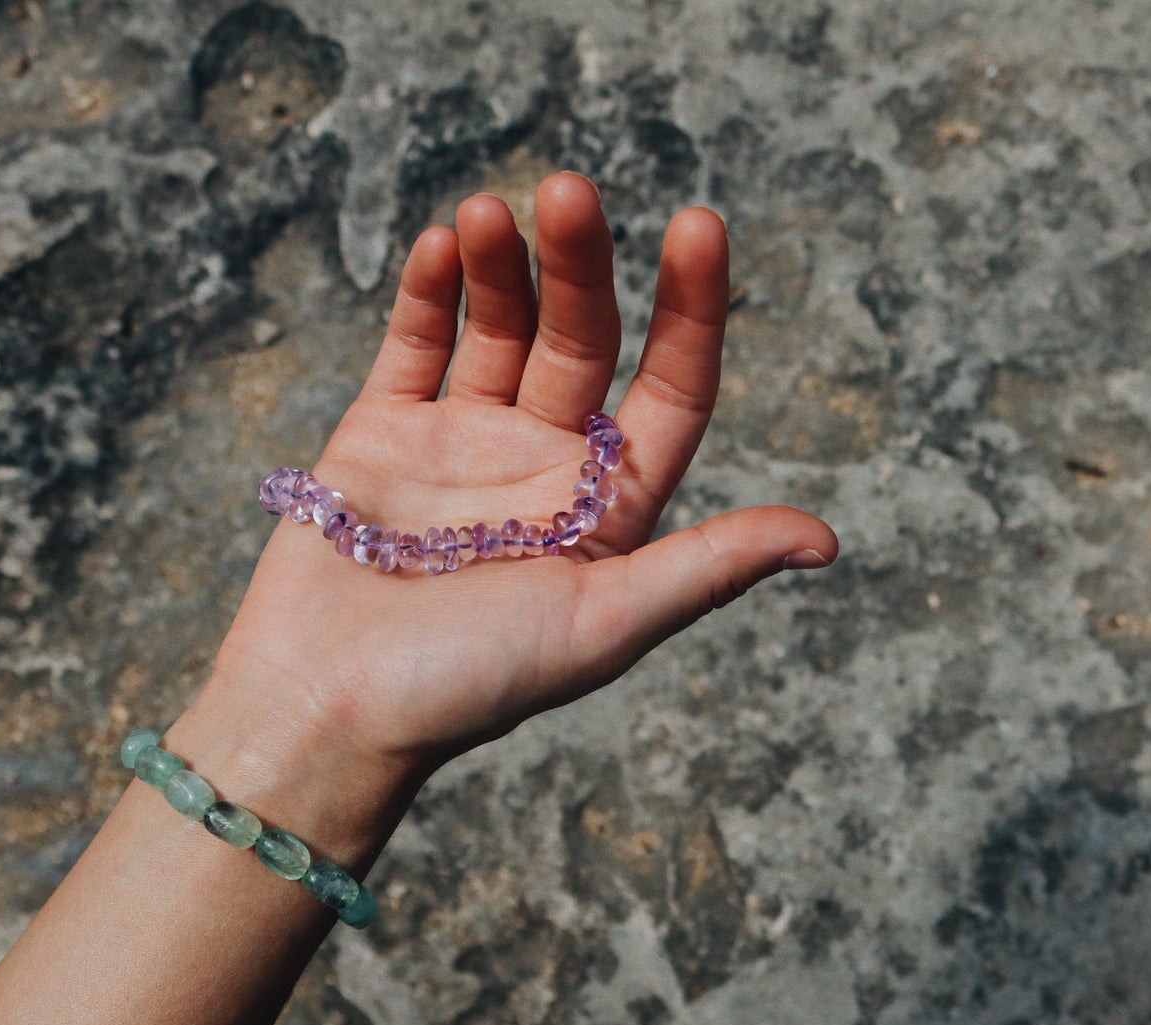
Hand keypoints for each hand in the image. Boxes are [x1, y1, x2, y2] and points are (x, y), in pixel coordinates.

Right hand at [206, 172, 836, 787]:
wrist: (323, 708)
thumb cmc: (468, 685)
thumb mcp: (604, 625)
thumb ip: (707, 568)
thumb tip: (827, 539)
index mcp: (608, 508)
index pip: (671, 387)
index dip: (692, 310)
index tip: (698, 225)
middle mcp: (543, 467)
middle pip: (581, 340)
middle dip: (581, 264)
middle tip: (569, 191)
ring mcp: (461, 444)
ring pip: (499, 329)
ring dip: (504, 265)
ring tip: (487, 213)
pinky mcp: (382, 435)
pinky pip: (415, 345)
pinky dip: (429, 293)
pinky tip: (446, 243)